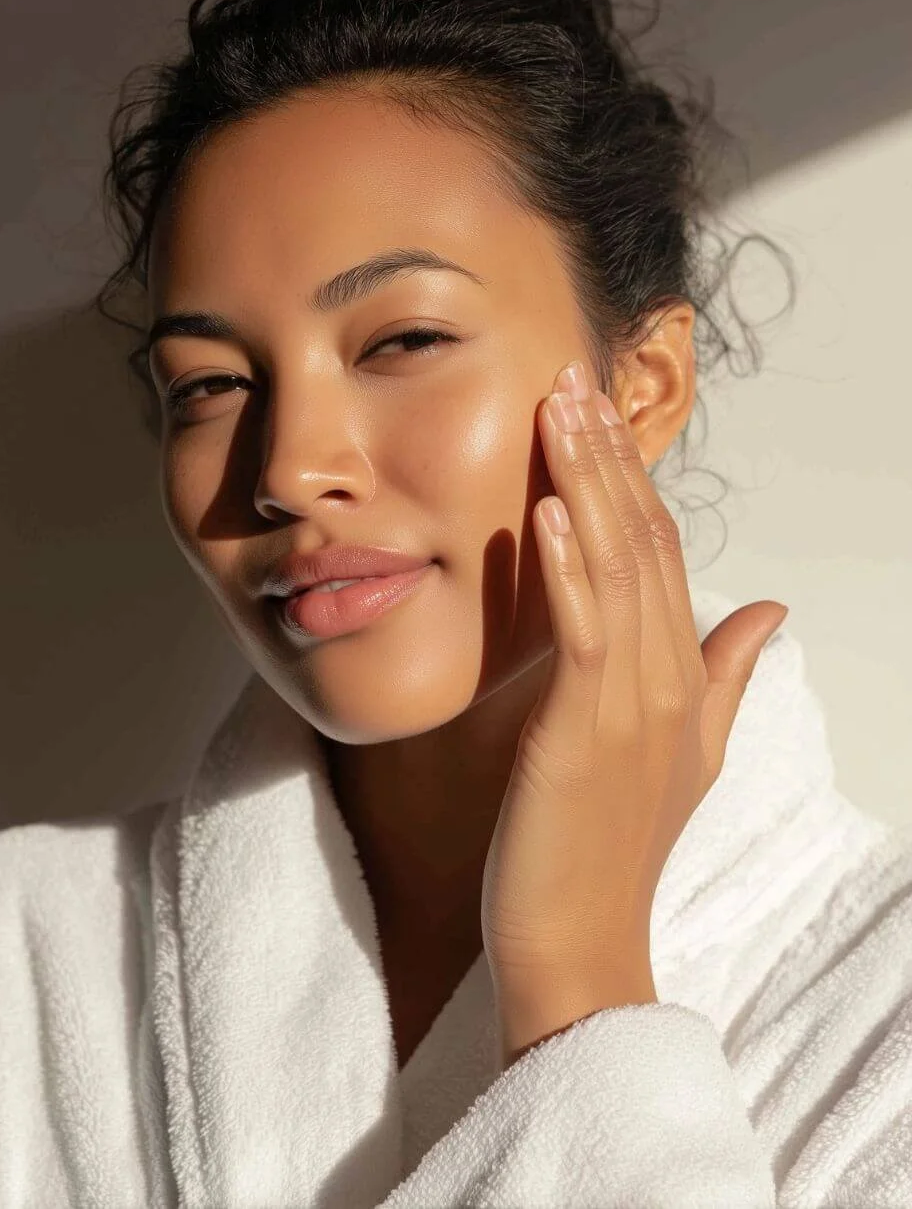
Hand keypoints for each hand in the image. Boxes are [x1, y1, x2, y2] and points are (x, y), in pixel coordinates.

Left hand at [481, 359, 787, 1061]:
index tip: (595, 412)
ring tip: (559, 411)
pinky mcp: (585, 728)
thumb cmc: (612, 846)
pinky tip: (552, 509)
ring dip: (588, 483)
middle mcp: (668, 677)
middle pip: (646, 541)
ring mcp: (633, 702)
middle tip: (572, 378)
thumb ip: (725, 671)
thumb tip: (769, 609)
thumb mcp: (685, 748)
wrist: (577, 944)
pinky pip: (586, 631)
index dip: (633, 477)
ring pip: (619, 568)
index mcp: (683, 674)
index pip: (665, 550)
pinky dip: (572, 566)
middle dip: (608, 455)